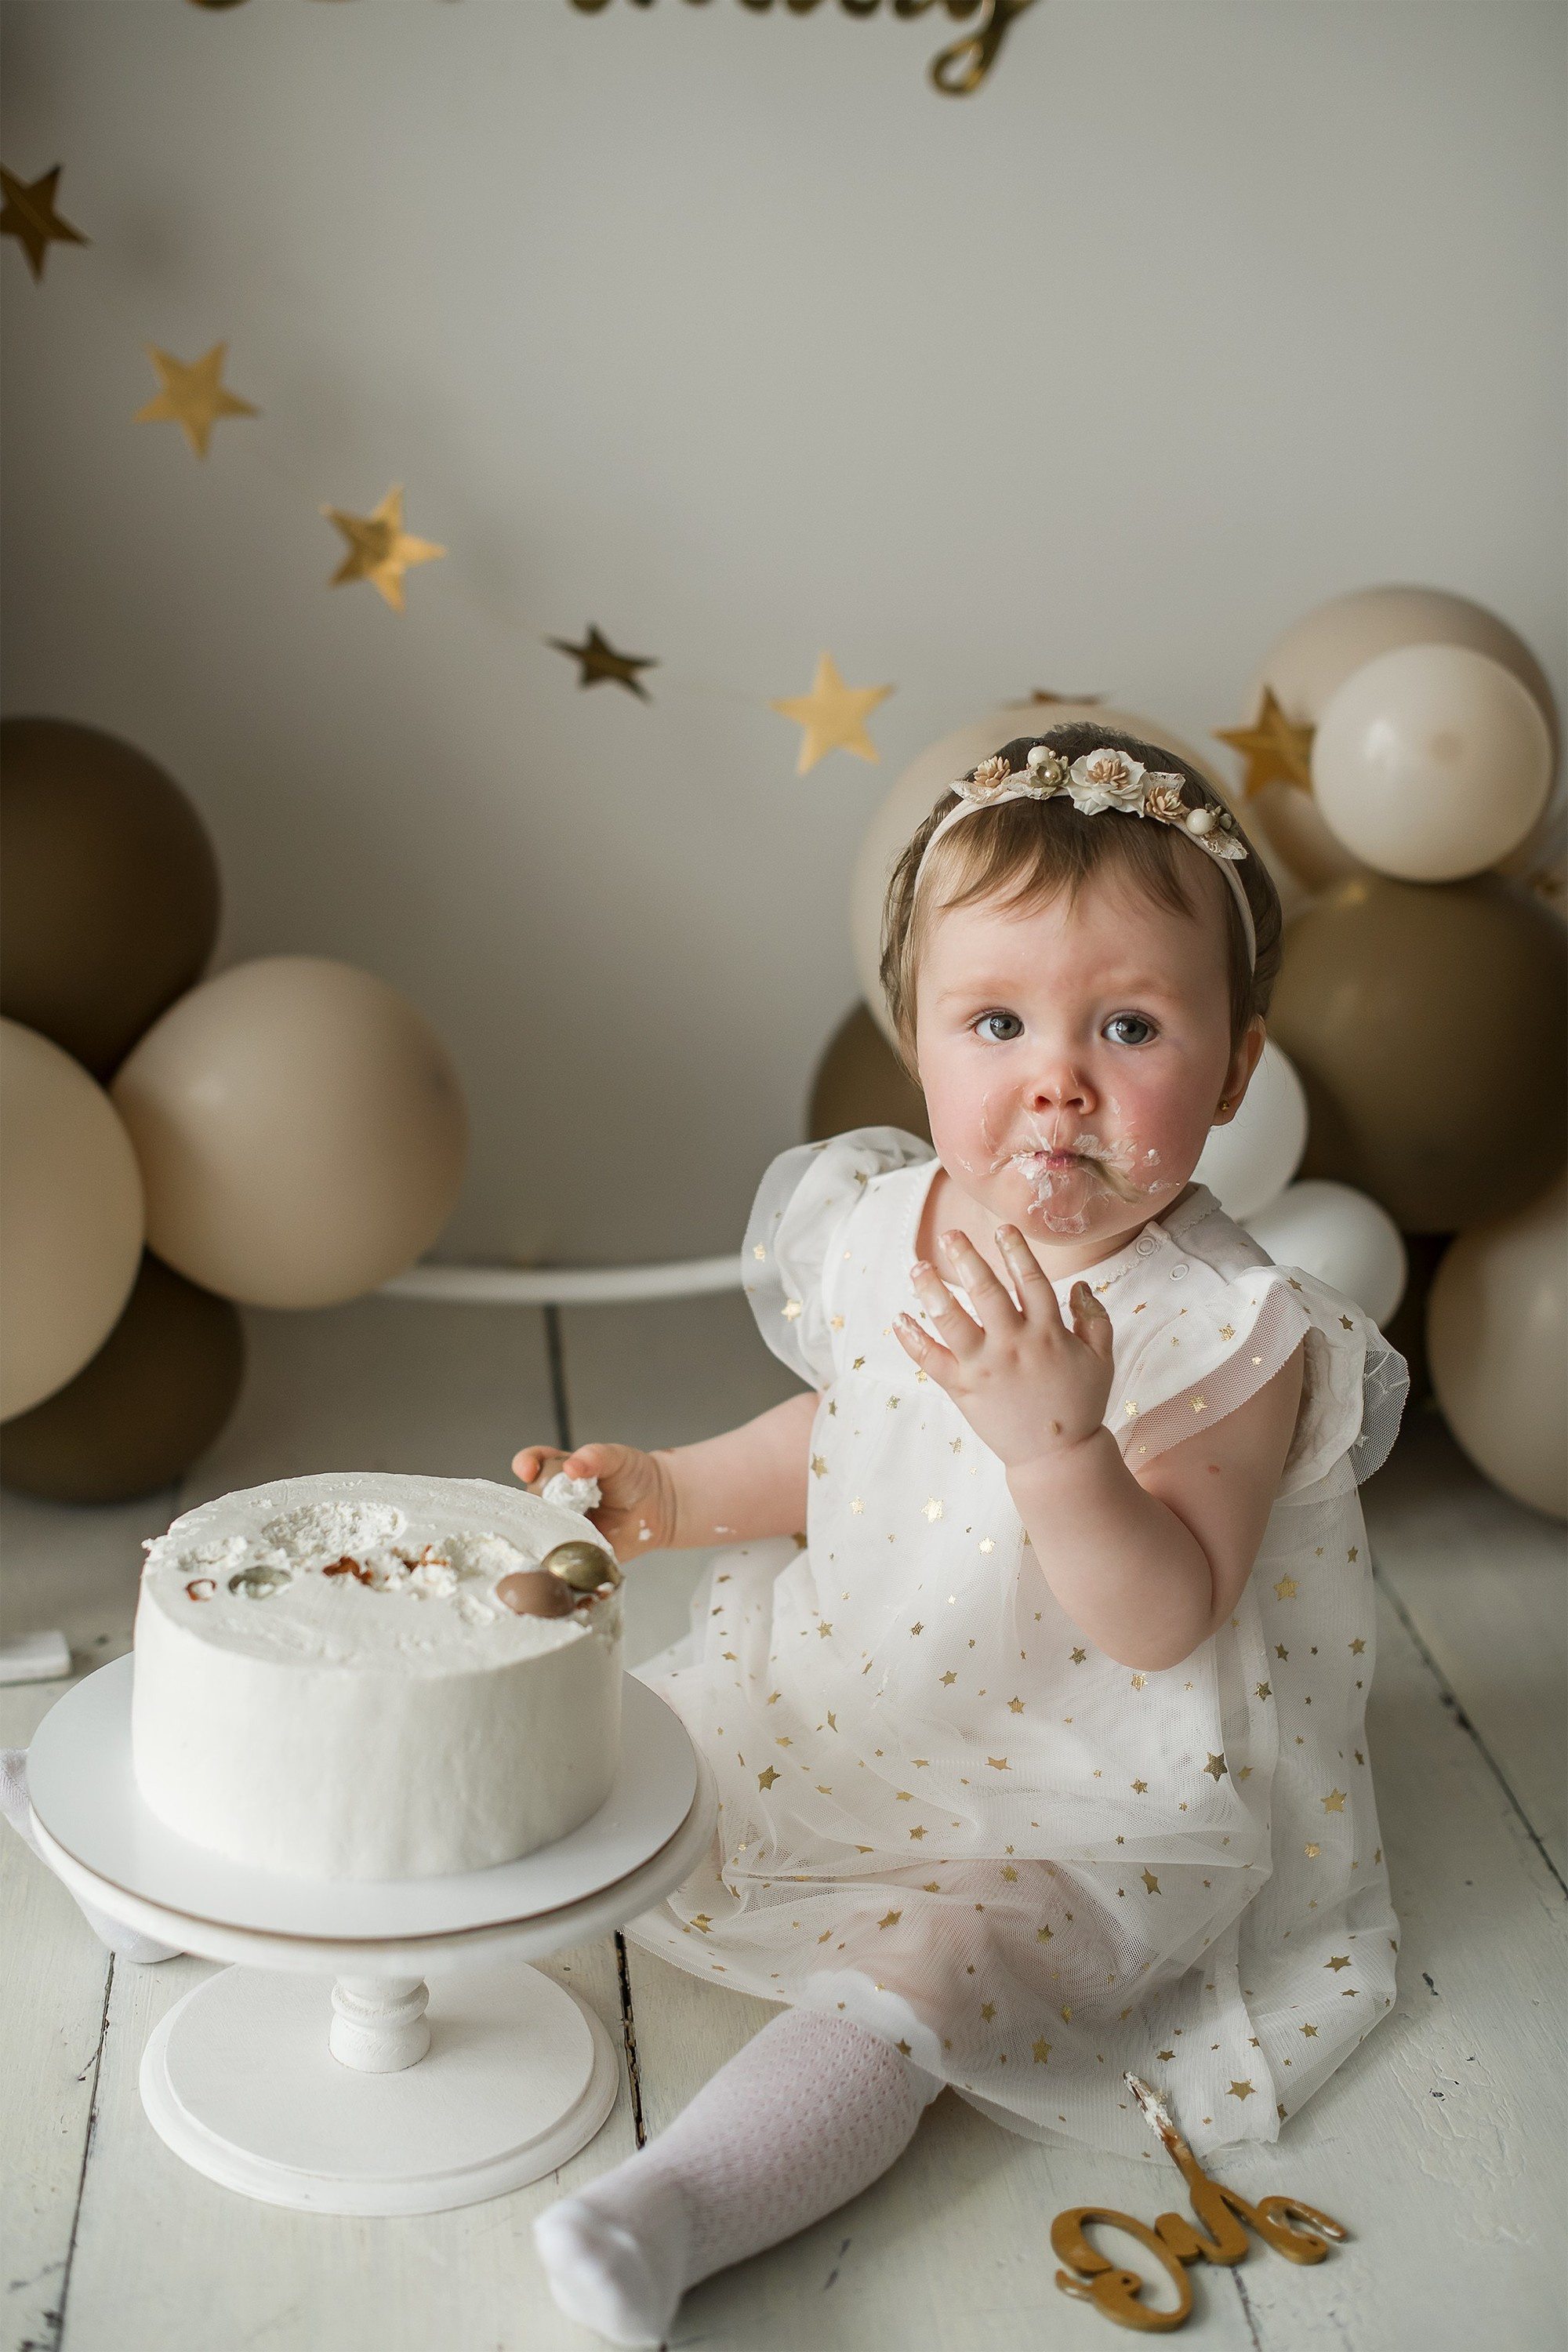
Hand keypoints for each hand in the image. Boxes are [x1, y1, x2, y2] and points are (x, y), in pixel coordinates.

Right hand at [510, 1441, 677, 1563]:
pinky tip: (566, 1558)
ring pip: (541, 1534)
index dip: (525, 1464)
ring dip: (544, 1536)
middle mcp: (555, 1501)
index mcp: (559, 1472)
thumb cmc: (634, 1475)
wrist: (660, 1505)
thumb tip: (571, 1466)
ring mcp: (564, 1528)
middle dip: (533, 1505)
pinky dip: (560, 1560)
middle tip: (552, 1506)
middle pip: (530, 1503)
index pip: (532, 1464)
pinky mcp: (576, 1553)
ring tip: (560, 1533)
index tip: (527, 1470)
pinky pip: (562, 1558)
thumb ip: (594, 1457)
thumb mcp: (615, 1457)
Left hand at [893, 1225, 1114, 1474]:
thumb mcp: (1101, 1359)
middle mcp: (1014, 1345)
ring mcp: (985, 1367)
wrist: (1058, 1457)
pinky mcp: (963, 1389)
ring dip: (931, 1291)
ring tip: (917, 1266)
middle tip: (949, 1235)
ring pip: (952, 1321)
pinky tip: (899, 1318)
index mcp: (1048, 1333)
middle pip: (986, 1292)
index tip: (1002, 1228)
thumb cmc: (1081, 1404)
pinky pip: (931, 1360)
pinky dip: (912, 1339)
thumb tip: (1082, 1284)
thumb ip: (1094, 1318)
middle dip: (966, 1258)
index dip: (1015, 1251)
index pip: (1030, 1281)